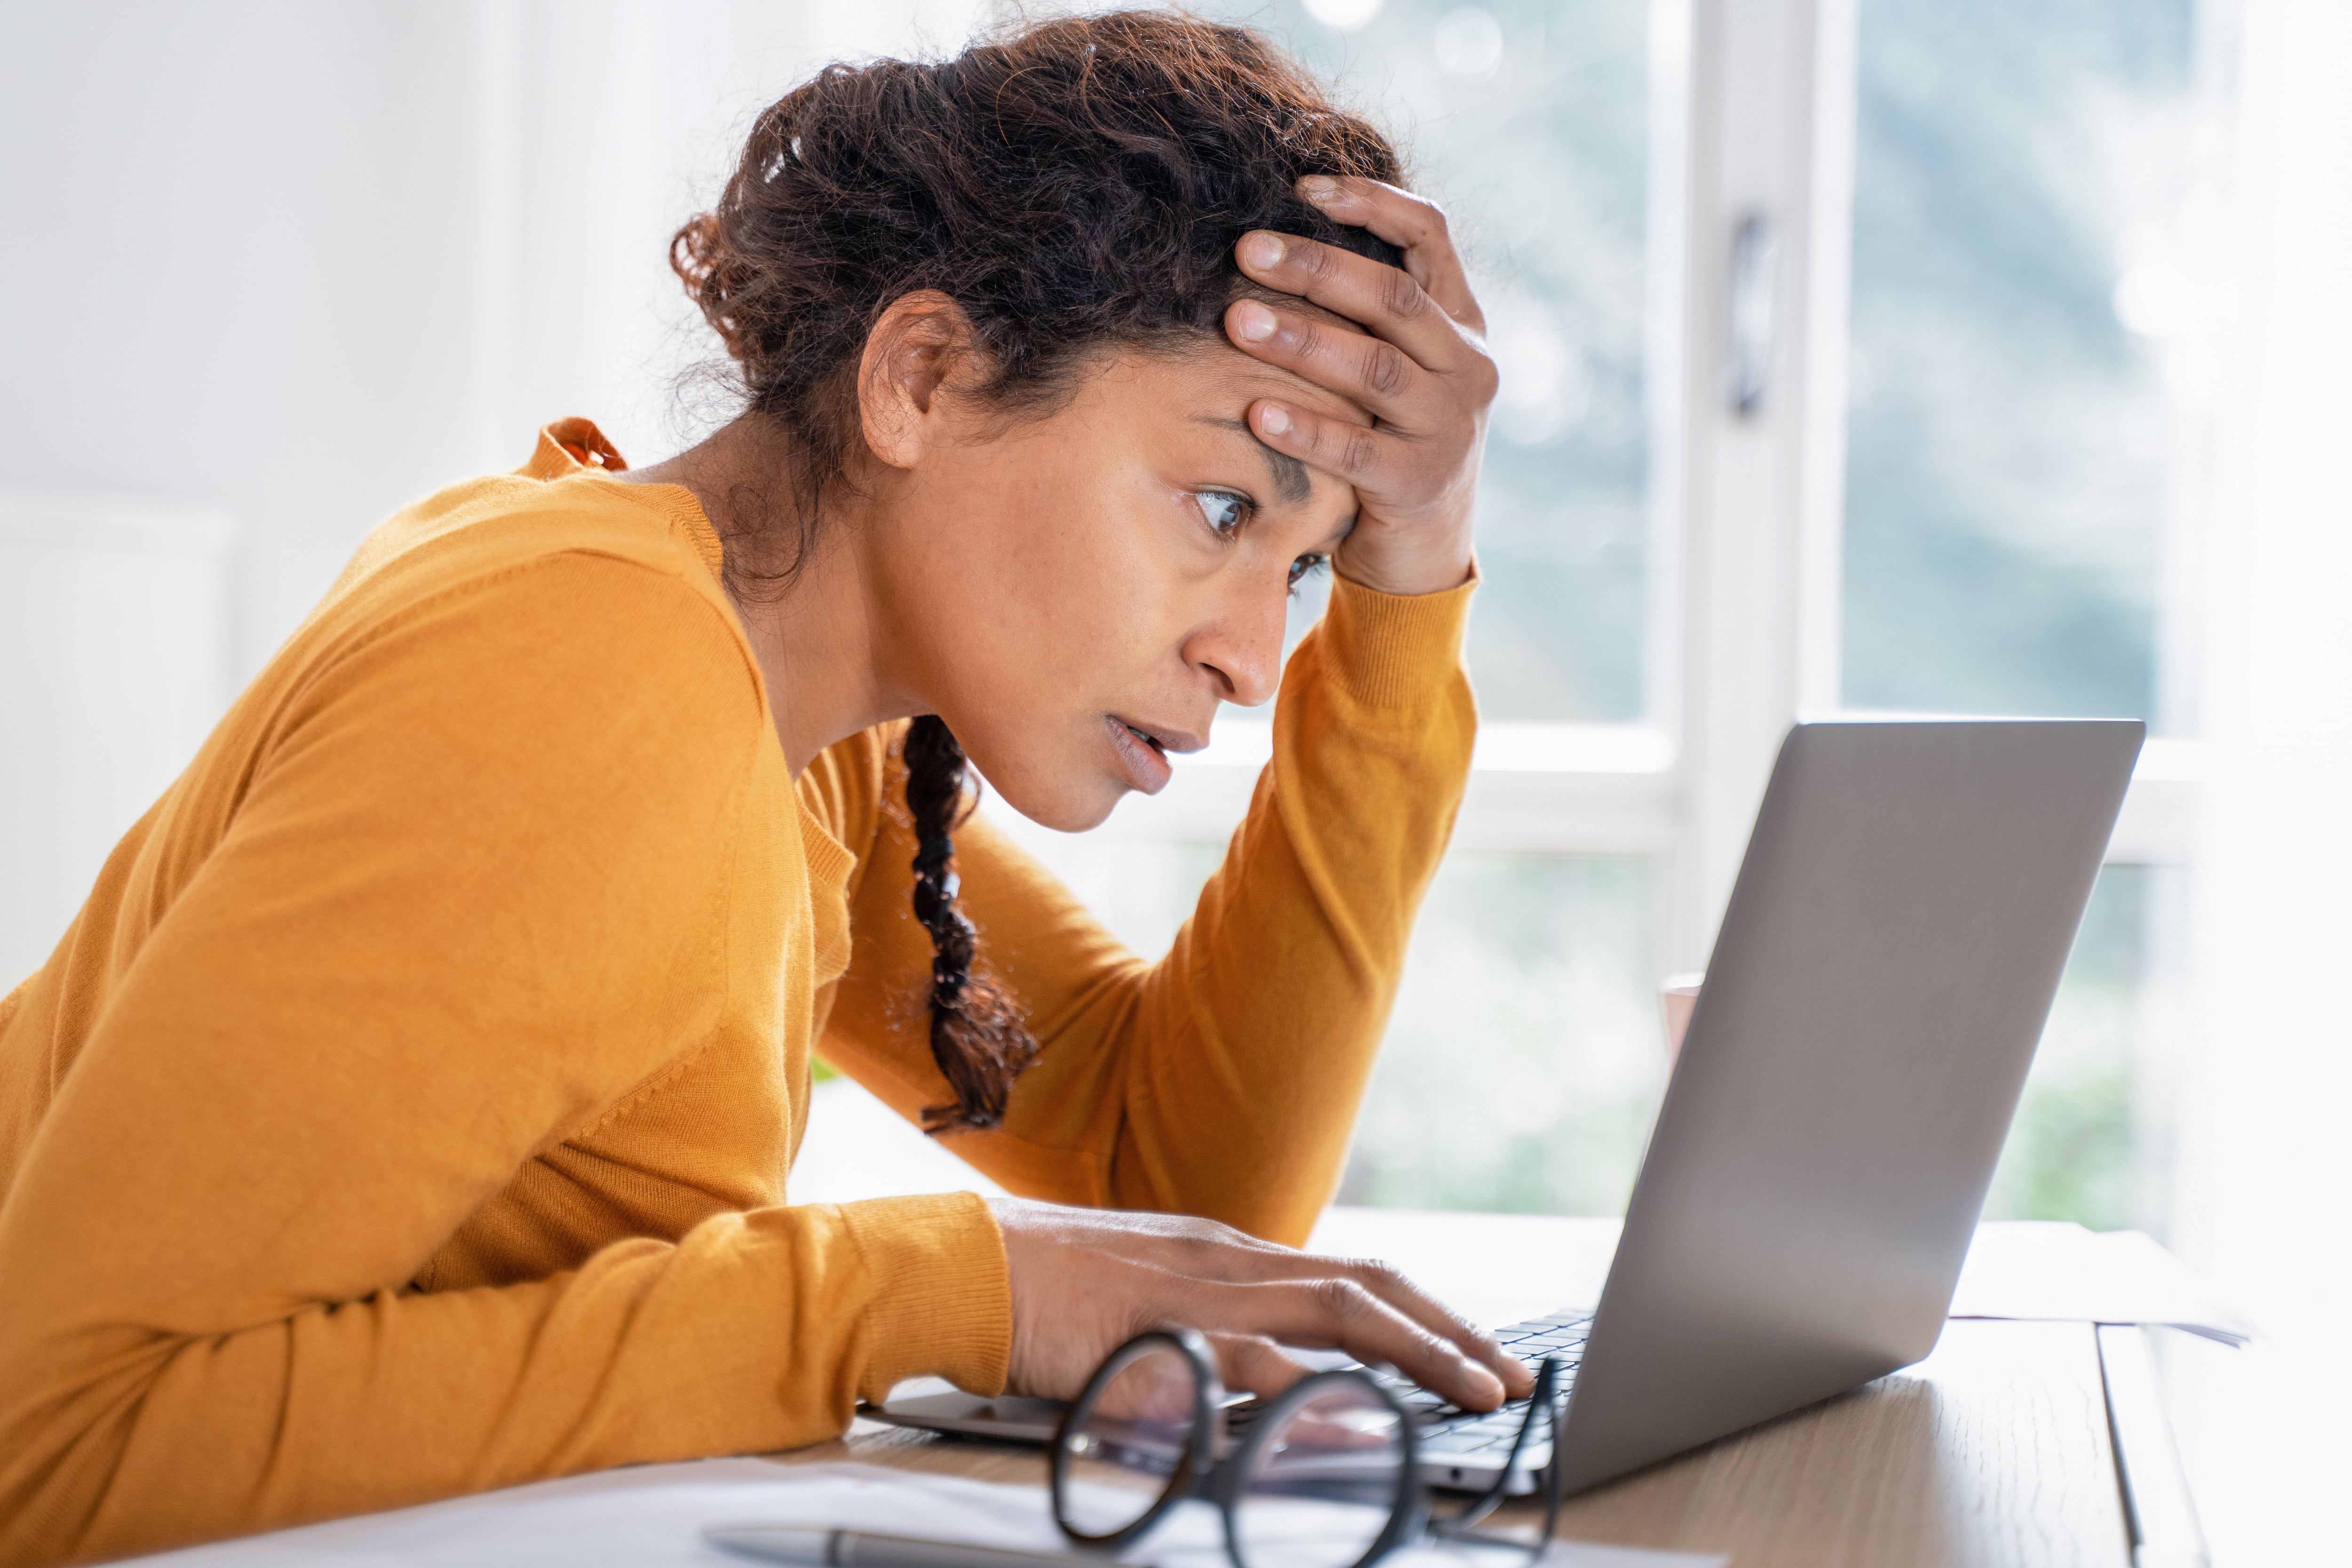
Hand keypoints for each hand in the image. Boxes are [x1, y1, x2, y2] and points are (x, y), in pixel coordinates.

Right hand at [988, 1195, 1534, 1409]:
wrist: (967, 1266)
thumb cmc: (1046, 1290)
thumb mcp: (1148, 1296)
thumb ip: (1209, 1325)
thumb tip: (1267, 1368)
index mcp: (1230, 1254)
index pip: (1353, 1277)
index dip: (1426, 1314)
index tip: (1478, 1353)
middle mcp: (1233, 1262)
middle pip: (1370, 1288)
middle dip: (1452, 1333)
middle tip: (1512, 1378)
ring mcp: (1204, 1294)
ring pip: (1338, 1314)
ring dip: (1418, 1353)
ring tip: (1475, 1391)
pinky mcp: (1165, 1333)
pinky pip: (1255, 1362)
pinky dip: (1315, 1388)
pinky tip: (1360, 1414)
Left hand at [1223, 176, 1495, 597]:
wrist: (1424, 546)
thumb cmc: (1389, 436)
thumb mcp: (1396, 366)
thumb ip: (1365, 313)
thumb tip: (1275, 239)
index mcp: (1462, 322)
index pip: (1430, 236)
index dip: (1371, 202)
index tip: (1303, 187)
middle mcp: (1467, 366)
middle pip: (1393, 297)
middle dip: (1315, 267)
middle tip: (1245, 249)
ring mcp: (1449, 426)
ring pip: (1375, 368)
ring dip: (1301, 340)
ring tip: (1236, 320)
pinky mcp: (1418, 482)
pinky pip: (1355, 448)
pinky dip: (1305, 428)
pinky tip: (1255, 412)